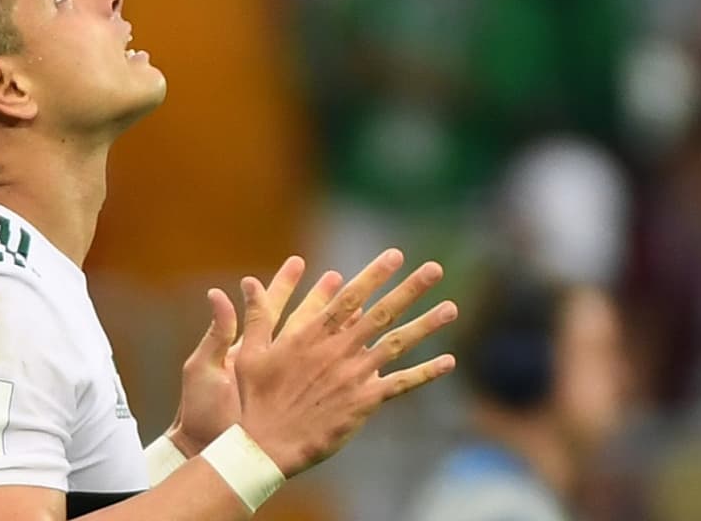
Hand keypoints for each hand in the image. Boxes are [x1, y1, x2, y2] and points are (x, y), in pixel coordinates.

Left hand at [168, 256, 342, 455]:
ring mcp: (289, 379)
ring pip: (321, 345)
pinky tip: (370, 356)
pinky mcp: (303, 402)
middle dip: (321, 298)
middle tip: (340, 276)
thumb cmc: (202, 411)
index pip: (272, 308)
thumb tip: (217, 292)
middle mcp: (273, 359)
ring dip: (340, 325)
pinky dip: (349, 366)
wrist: (212, 452)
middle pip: (303, 320)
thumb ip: (218, 331)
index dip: (284, 285)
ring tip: (362, 304)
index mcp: (251, 347)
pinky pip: (330, 379)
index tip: (298, 261)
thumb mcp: (204, 368)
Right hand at [234, 248, 457, 476]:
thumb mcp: (250, 351)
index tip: (395, 255)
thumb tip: (249, 282)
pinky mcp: (363, 402)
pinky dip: (425, 373)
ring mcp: (354, 375)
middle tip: (434, 269)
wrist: (265, 445)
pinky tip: (448, 362)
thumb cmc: (255, 398)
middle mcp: (339, 350)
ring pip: (397, 344)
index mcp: (313, 335)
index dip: (374, 275)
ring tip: (451, 307)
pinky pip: (400, 384)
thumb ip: (257, 315)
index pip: (351, 297)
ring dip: (426, 325)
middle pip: (381, 313)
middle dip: (409, 289)